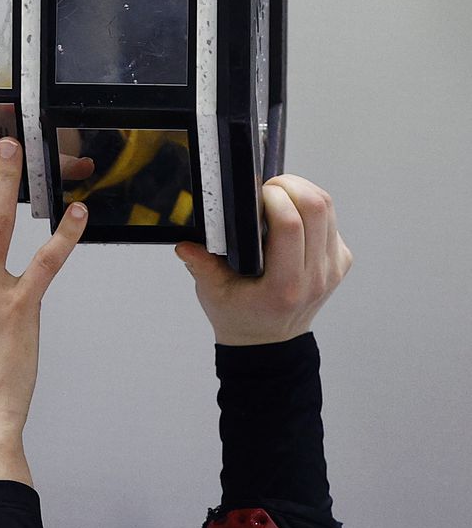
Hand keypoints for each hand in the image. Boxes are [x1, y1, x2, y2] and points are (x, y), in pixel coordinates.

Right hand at [174, 174, 352, 345]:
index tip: (256, 194)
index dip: (275, 197)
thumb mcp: (212, 294)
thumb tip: (187, 243)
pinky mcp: (340, 261)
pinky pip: (332, 220)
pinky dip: (311, 207)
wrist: (269, 341)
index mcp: (284, 286)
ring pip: (329, 209)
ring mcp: (332, 269)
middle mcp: (316, 277)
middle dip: (290, 186)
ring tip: (278, 196)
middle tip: (267, 189)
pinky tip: (291, 214)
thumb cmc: (242, 317)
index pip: (291, 225)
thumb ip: (200, 265)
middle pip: (317, 209)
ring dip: (303, 192)